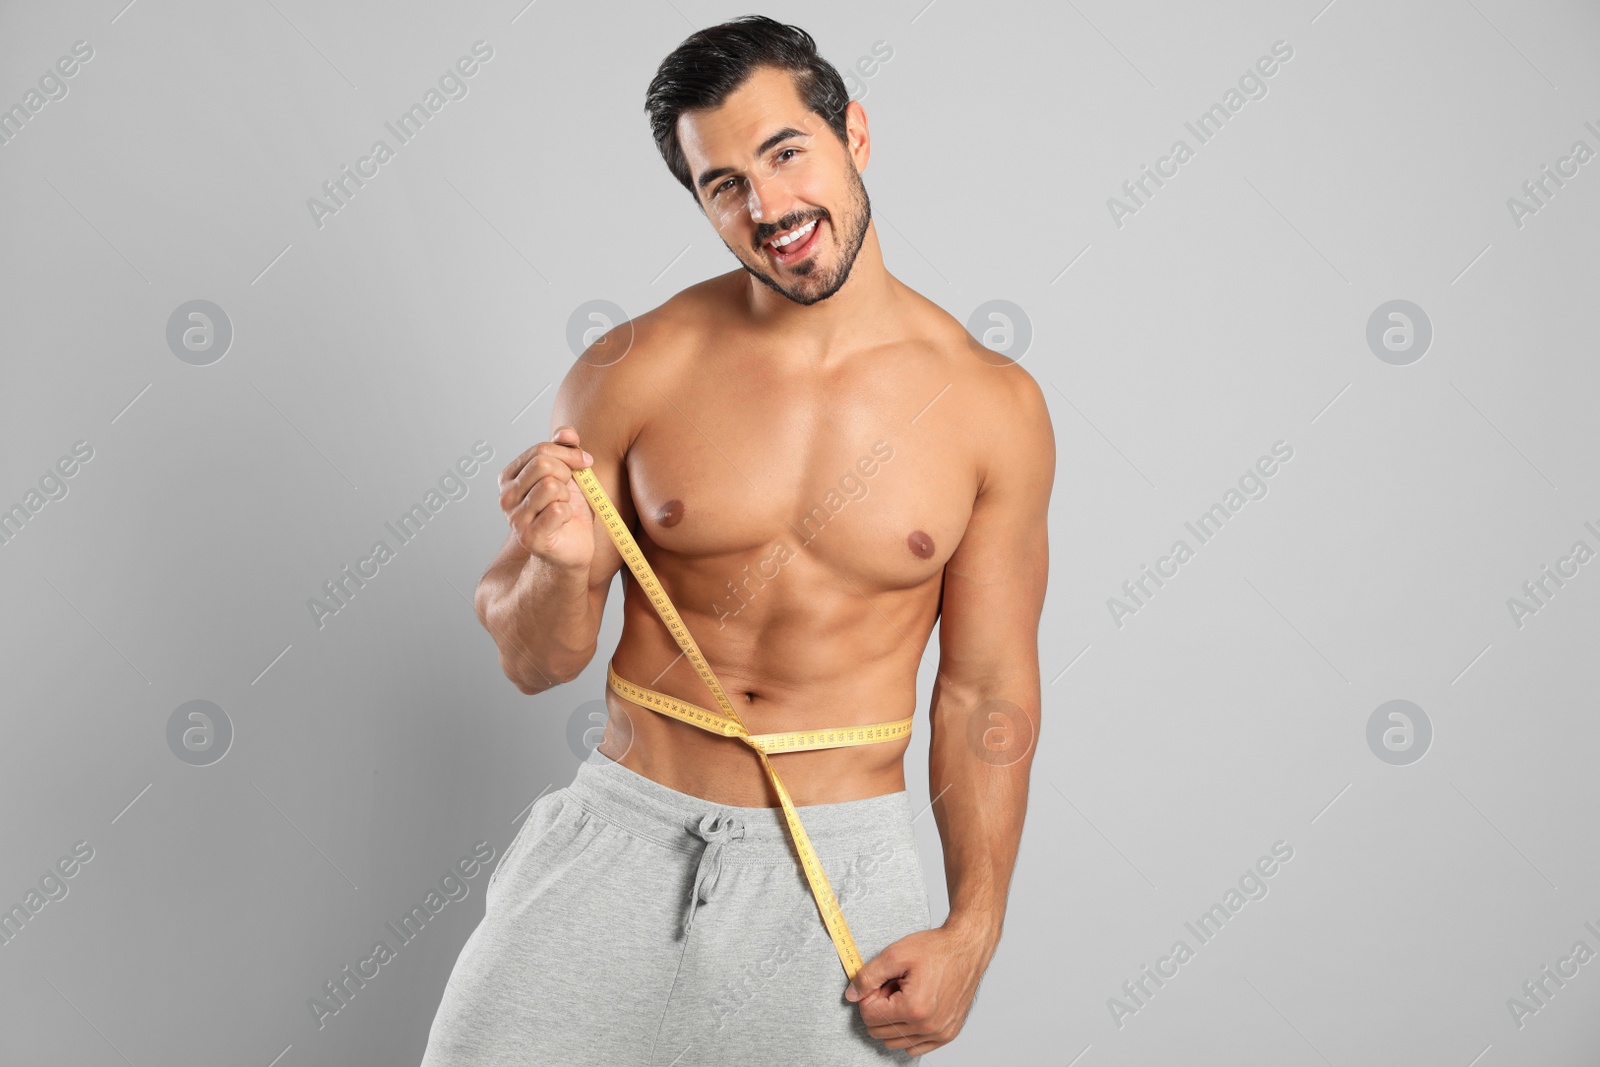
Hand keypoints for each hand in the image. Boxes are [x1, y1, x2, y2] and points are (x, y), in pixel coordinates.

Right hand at [499, 425, 595, 565]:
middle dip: (567, 474)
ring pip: (551, 486)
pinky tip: (563, 522)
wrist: (572, 547)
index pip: (540, 449)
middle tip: (570, 490)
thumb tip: (566, 433)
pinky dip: (569, 514)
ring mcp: (514, 517)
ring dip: (567, 496)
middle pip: (543, 465)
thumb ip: (565, 449)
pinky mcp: (529, 536)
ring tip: (564, 507)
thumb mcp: (569, 474)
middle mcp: (506, 496)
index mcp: (510, 477)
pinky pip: (558, 510)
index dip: (569, 453)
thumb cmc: (568, 511)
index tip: (585, 462)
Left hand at [845, 924, 990, 1054]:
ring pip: (895, 1042)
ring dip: (894, 1020)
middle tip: (893, 986)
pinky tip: (914, 1008)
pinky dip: (908, 1031)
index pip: (869, 1016)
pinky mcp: (947, 1034)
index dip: (869, 996)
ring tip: (905, 995)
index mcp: (914, 1008)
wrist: (967, 948)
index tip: (882, 982)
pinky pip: (915, 1047)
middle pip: (879, 1032)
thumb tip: (852, 995)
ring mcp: (939, 1033)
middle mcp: (928, 1026)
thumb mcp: (895, 954)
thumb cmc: (937, 949)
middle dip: (881, 1008)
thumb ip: (868, 976)